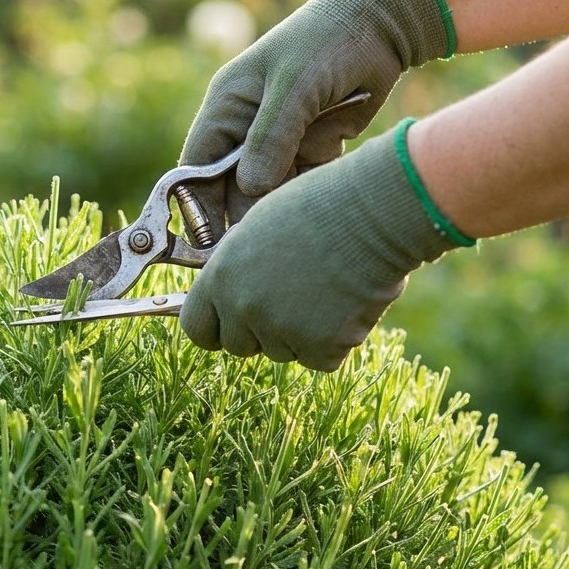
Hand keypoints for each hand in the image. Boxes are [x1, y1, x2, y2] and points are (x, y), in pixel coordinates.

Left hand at [179, 122, 467, 371]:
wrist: (372, 212)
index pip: (197, 328)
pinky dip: (334, 342)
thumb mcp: (256, 230)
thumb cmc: (318, 208)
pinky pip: (320, 360)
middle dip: (260, 331)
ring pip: (282, 352)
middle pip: (239, 346)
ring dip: (300, 333)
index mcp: (221, 278)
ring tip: (325, 289)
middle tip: (292, 299)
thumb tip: (227, 298)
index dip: (217, 326)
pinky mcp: (321, 348)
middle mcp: (244, 309)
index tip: (234, 321)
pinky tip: (345, 304)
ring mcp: (281, 331)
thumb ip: (235, 271)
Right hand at [180, 0, 452, 224]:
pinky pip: (302, 183)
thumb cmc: (327, 43)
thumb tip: (248, 189)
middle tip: (259, 245)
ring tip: (294, 222)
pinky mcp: (311, 148)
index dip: (199, 206)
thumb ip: (270, 138)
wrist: (383, 27)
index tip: (209, 243)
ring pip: (270, 190)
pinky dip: (311, 192)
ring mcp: (279, 140)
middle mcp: (246, 128)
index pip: (197, 167)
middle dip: (246, 213)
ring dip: (283, 205)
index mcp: (226, 108)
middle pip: (233, 187)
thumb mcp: (294, 87)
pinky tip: (322, 199)